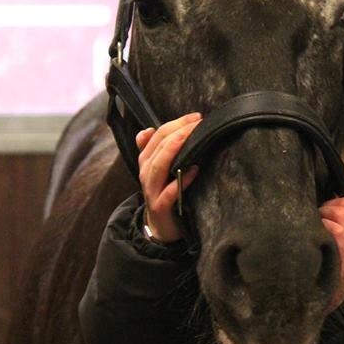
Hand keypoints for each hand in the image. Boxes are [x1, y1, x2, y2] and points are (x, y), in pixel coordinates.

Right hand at [135, 113, 201, 242]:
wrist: (161, 227)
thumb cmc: (164, 193)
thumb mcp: (158, 170)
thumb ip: (154, 150)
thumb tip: (147, 130)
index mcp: (145, 161)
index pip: (157, 135)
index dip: (175, 123)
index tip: (195, 117)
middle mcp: (145, 173)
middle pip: (157, 147)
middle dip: (177, 131)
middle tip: (197, 122)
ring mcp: (151, 190)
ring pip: (158, 165)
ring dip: (175, 149)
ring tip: (191, 137)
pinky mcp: (160, 207)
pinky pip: (169, 192)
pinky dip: (181, 181)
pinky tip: (194, 170)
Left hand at [319, 197, 343, 312]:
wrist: (332, 300)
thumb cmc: (332, 269)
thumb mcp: (343, 247)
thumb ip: (342, 226)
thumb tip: (332, 203)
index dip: (332, 202)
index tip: (322, 213)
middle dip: (325, 207)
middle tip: (315, 221)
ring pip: (341, 215)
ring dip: (322, 216)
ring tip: (314, 229)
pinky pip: (338, 232)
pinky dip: (325, 228)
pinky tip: (315, 237)